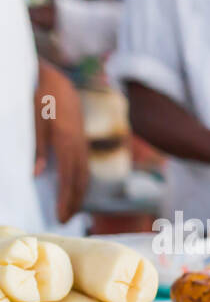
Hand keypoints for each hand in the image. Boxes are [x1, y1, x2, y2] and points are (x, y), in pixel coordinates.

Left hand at [33, 62, 88, 223]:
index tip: (61, 216)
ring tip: (71, 211)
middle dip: (74, 202)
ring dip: (79, 194)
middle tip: (64, 221)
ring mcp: (81, 144)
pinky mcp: (80, 141)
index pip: (69, 178)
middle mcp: (78, 146)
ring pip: (84, 175)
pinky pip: (83, 167)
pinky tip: (74, 190)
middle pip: (80, 181)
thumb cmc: (40, 97)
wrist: (57, 81)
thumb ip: (37, 147)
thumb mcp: (33, 120)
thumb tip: (36, 174)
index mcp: (66, 141)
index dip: (66, 200)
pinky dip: (80, 182)